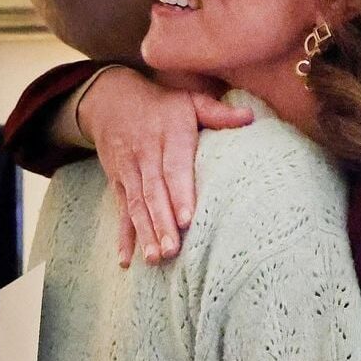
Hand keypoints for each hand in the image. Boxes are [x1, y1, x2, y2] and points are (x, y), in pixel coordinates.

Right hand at [78, 67, 252, 266]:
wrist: (110, 100)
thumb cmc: (162, 105)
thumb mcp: (189, 100)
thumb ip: (217, 113)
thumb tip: (250, 118)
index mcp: (168, 134)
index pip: (174, 167)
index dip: (179, 194)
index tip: (186, 220)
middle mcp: (146, 153)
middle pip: (153, 192)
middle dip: (162, 222)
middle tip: (173, 250)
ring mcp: (129, 170)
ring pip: (136, 205)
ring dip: (145, 233)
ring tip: (154, 259)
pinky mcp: (118, 183)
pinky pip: (120, 212)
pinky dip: (123, 237)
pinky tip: (125, 260)